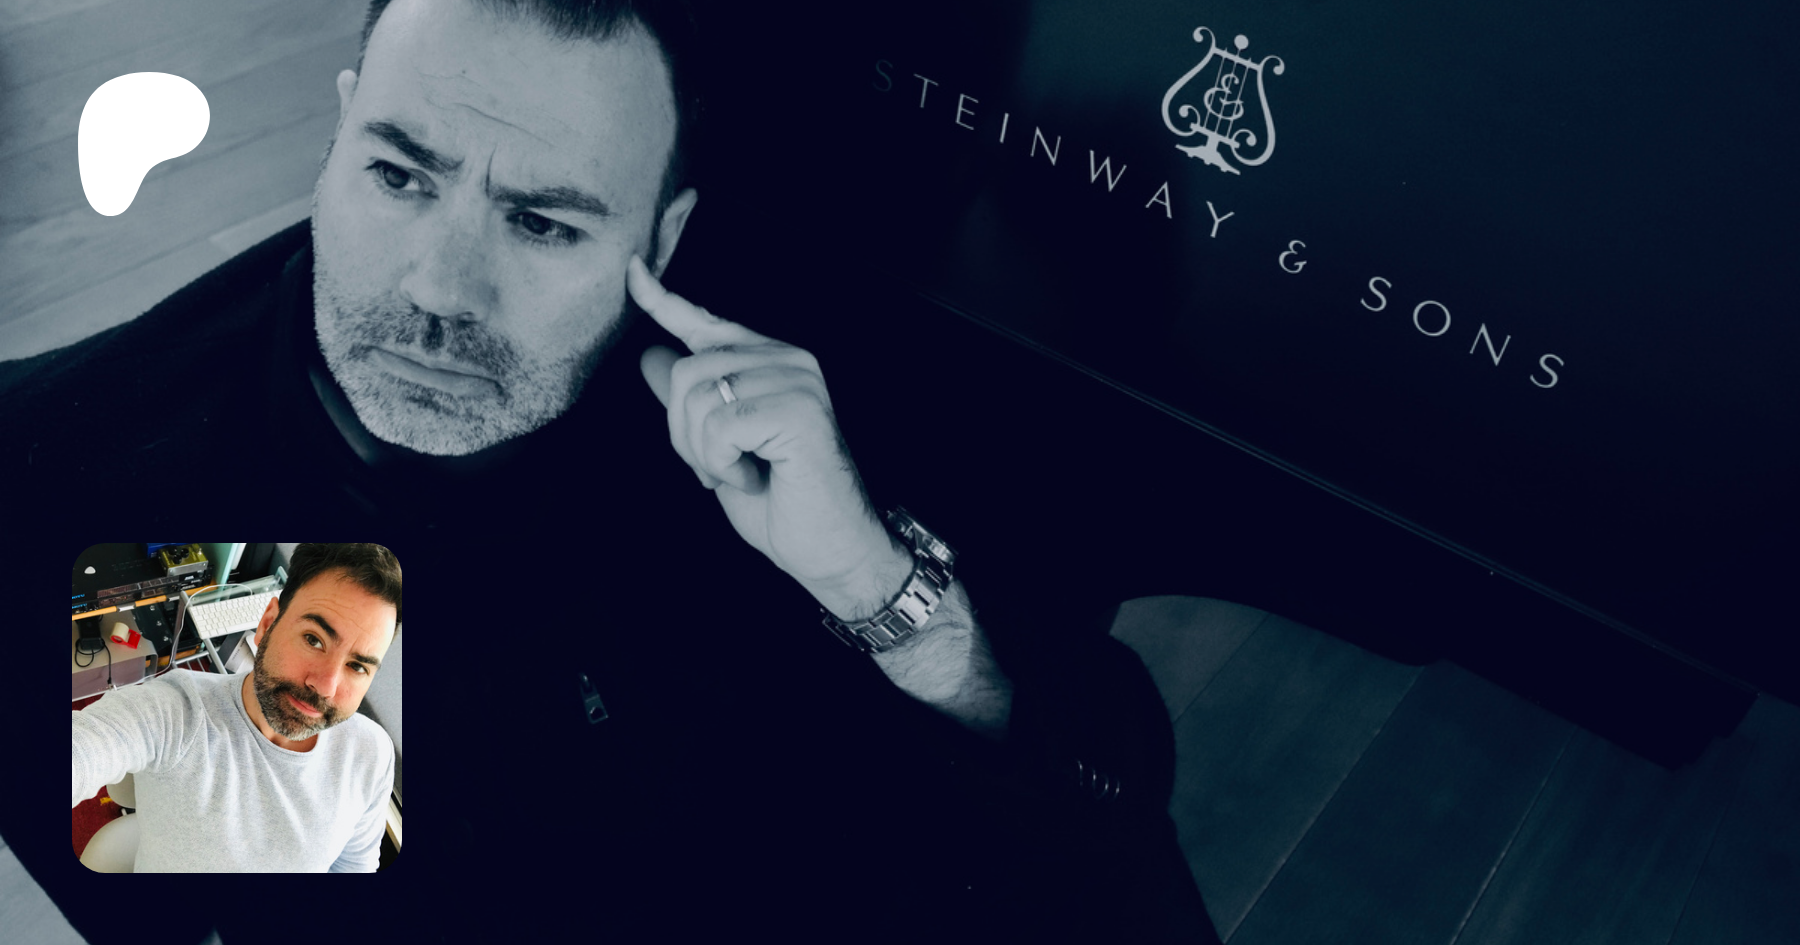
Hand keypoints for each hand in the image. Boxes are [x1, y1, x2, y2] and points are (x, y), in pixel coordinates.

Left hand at [629, 257, 910, 617]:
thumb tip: (651, 356)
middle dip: (684, 433)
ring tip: (743, 472)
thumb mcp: (719, 448)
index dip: (662, 299)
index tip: (632, 269)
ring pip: (698, 398)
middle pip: (687, 370)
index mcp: (769, 362)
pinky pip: (720, 426)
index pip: (705, 322)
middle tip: (722, 467)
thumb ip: (690, 400)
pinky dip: (724, 463)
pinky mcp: (798, 408)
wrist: (832, 549)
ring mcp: (796, 379)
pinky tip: (757, 476)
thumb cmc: (784, 504)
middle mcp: (787, 359)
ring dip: (705, 453)